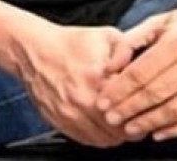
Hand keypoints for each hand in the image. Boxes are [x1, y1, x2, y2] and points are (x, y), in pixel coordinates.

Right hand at [14, 21, 141, 147]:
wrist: (33, 51)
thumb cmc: (68, 44)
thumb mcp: (104, 36)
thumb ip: (126, 50)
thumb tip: (139, 66)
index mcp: (98, 79)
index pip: (132, 109)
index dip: (142, 109)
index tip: (144, 104)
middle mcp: (84, 102)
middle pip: (122, 130)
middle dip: (132, 124)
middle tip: (135, 114)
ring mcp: (71, 116)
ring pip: (107, 140)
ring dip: (116, 133)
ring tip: (119, 120)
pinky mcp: (62, 123)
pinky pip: (89, 141)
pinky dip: (99, 136)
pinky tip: (102, 123)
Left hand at [96, 1, 176, 142]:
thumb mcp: (159, 21)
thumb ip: (131, 41)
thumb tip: (109, 68)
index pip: (142, 72)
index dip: (120, 90)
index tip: (103, 101)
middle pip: (158, 93)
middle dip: (130, 109)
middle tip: (111, 118)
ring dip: (150, 123)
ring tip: (130, 128)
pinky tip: (158, 133)